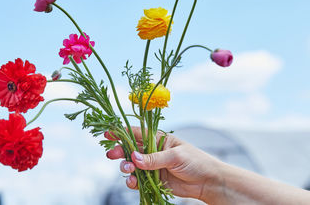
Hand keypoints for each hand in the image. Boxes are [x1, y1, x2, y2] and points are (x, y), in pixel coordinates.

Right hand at [105, 126, 221, 200]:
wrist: (208, 181)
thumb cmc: (196, 161)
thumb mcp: (175, 156)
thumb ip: (154, 158)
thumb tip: (134, 158)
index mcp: (158, 139)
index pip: (136, 133)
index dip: (121, 133)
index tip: (108, 134)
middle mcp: (152, 151)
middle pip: (130, 150)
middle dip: (120, 151)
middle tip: (113, 155)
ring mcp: (152, 166)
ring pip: (132, 166)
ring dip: (126, 167)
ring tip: (127, 171)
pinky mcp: (154, 180)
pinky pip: (139, 180)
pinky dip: (133, 181)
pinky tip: (133, 182)